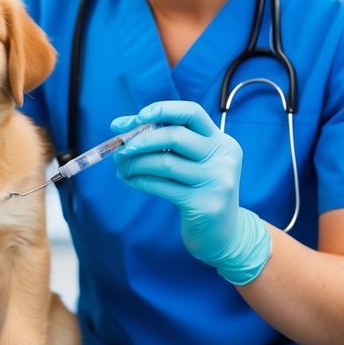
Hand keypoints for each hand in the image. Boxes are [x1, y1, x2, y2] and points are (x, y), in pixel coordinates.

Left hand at [111, 100, 269, 284]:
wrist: (223, 234)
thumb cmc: (199, 190)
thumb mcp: (194, 162)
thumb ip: (166, 142)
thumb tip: (121, 126)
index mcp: (222, 142)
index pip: (192, 112)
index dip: (164, 110)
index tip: (138, 117)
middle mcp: (223, 158)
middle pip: (175, 136)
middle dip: (141, 140)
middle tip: (120, 149)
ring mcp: (216, 181)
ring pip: (164, 163)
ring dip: (135, 163)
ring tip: (121, 167)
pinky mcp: (203, 204)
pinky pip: (161, 186)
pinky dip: (139, 180)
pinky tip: (129, 179)